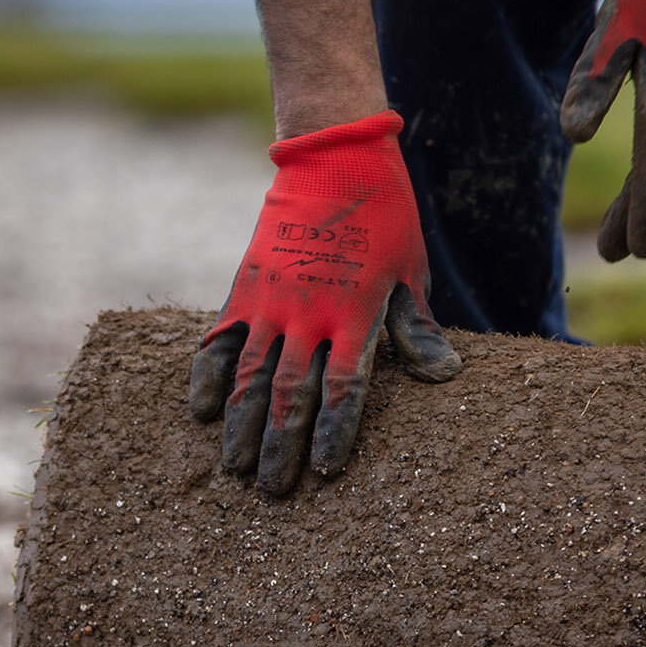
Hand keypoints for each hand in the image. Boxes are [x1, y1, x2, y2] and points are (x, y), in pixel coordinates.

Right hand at [189, 111, 458, 496]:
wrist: (332, 155)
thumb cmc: (383, 216)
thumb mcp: (410, 272)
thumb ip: (416, 329)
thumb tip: (443, 376)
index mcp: (355, 312)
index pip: (344, 388)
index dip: (335, 433)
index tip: (327, 471)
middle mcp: (308, 312)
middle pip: (289, 394)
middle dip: (280, 447)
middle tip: (272, 491)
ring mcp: (269, 301)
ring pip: (248, 377)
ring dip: (240, 427)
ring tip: (233, 469)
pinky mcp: (243, 288)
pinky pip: (217, 341)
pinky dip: (207, 378)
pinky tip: (202, 414)